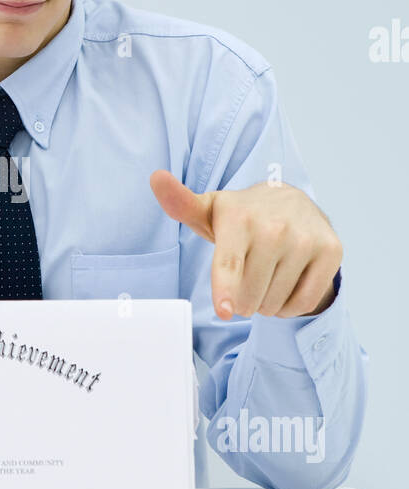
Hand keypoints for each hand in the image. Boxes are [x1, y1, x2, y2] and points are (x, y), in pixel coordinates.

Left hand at [149, 171, 340, 319]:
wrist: (293, 202)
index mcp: (239, 217)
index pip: (230, 262)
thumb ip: (180, 203)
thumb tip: (156, 177)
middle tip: (246, 276)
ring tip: (265, 276)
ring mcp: (306, 238)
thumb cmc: (242, 216)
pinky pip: (303, 302)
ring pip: (275, 302)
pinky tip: (286, 283)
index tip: (226, 311)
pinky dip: (290, 305)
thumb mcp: (210, 211)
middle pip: (250, 294)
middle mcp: (275, 226)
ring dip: (265, 303)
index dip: (226, 289)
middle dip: (242, 299)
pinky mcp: (331, 250)